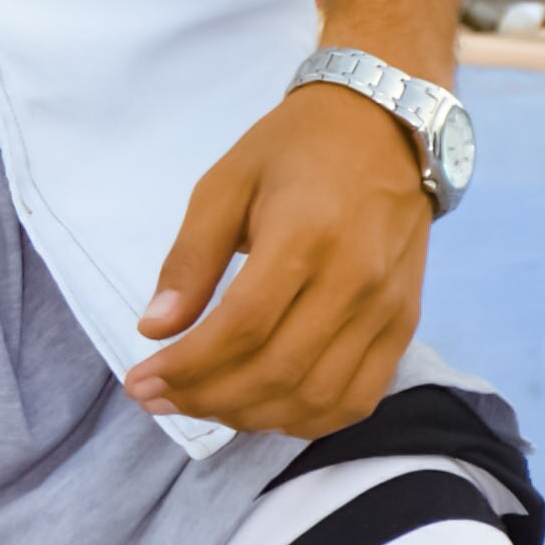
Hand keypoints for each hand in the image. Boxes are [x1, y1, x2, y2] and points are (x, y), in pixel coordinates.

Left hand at [125, 82, 432, 437]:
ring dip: (249, 416)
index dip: (187, 367)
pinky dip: (305, 419)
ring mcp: (385, 308)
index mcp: (304, 234)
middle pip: (276, 371)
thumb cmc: (295, 148)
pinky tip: (262, 409)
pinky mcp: (404, 325)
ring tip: (201, 404)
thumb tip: (154, 330)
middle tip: (158, 399)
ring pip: (315, 396)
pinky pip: (357, 399)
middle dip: (206, 399)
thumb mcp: (226, 182)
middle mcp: (353, 279)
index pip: (242, 327)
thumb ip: (190, 258)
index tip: (140, 381)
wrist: (385, 125)